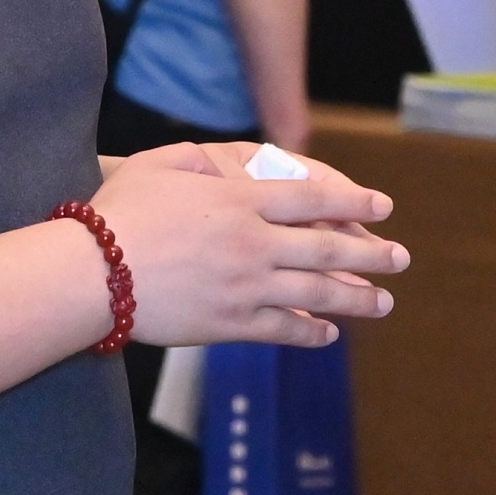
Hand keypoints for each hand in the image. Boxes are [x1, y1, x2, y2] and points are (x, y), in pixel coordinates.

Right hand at [92, 144, 410, 348]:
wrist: (93, 274)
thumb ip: (201, 159)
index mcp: (242, 202)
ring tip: (384, 303)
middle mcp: (255, 244)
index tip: (383, 208)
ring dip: (356, 299)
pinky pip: (282, 331)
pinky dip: (310, 333)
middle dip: (372, 255)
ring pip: (316, 295)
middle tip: (402, 259)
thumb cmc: (118, 213)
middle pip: (328, 250)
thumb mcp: (161, 164)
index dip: (354, 204)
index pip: (314, 201)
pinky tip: (329, 334)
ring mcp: (246, 288)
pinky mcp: (229, 325)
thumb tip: (222, 165)